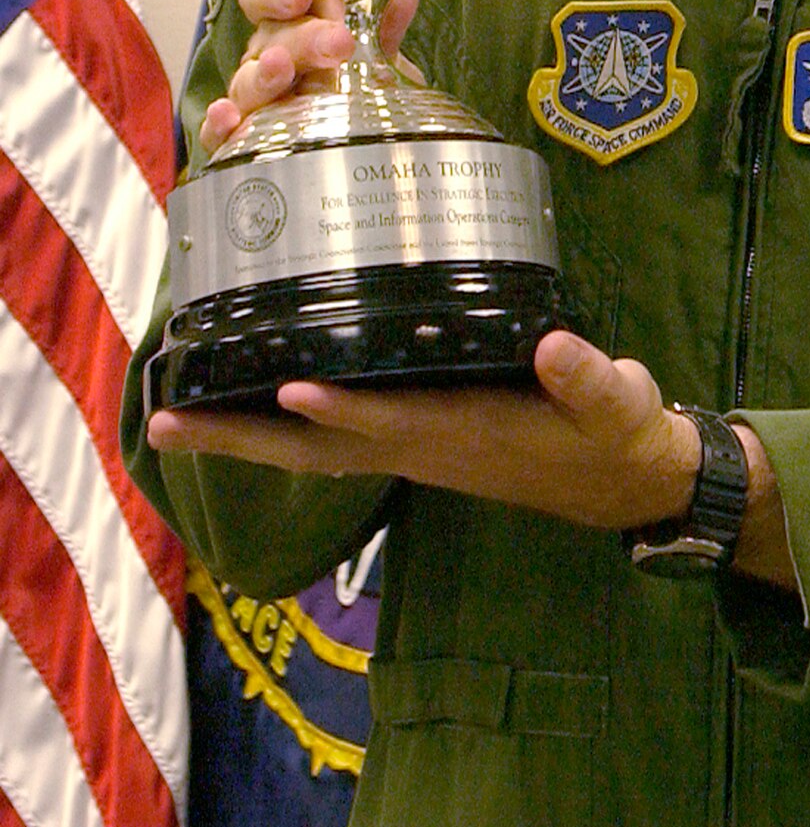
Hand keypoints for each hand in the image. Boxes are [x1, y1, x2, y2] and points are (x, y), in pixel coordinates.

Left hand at [148, 331, 798, 585]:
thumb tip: (555, 346)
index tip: (290, 391)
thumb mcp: (618, 402)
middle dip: (243, 439)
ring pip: (315, 453)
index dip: (345, 411)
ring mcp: (417, 450)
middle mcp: (426, 447)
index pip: (395, 422)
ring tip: (174, 422)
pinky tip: (251, 409)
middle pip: (320, 453)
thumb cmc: (619, 433)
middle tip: (165, 426)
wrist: (628, 480)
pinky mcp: (419, 441)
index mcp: (470, 434)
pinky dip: (283, 430)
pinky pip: (335, 443)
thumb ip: (588, 377)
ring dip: (244, 438)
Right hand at [201, 0, 419, 155]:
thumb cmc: (349, 96)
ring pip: (246, 82)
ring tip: (280, 66)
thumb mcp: (374, 63)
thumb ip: (382, 32)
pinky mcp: (238, 144)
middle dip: (302, 34)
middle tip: (337, 39)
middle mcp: (265, 62)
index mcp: (287, 31)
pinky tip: (226, 116)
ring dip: (264, 74)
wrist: (353, 155)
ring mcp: (252, 103)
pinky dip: (219, 125)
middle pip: (268, 39)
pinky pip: (219, 135)